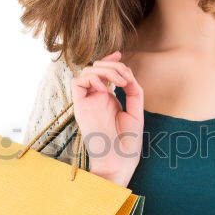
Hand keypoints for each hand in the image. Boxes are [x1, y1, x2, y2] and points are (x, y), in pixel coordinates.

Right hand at [71, 51, 143, 178]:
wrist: (120, 160)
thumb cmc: (128, 141)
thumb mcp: (136, 110)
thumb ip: (133, 89)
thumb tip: (127, 72)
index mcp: (108, 99)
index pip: (104, 72)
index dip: (110, 60)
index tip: (120, 54)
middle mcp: (96, 98)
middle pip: (96, 68)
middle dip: (112, 65)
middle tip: (125, 79)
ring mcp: (87, 102)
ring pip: (87, 72)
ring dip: (105, 71)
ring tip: (119, 83)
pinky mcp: (80, 107)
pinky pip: (77, 82)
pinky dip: (92, 78)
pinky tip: (105, 89)